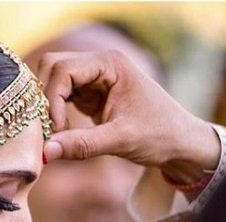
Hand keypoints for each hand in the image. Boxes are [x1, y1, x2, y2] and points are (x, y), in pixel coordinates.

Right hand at [38, 50, 218, 182]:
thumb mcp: (120, 140)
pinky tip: (59, 131)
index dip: (52, 98)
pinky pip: (60, 96)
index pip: (63, 69)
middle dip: (45, 97)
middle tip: (48, 127)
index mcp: (110, 63)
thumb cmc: (159, 135)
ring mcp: (93, 78)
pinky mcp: (89, 94)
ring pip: (53, 81)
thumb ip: (81, 145)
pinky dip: (54, 112)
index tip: (56, 128)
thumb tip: (45, 153)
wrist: (180, 143)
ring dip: (47, 105)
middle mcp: (99, 65)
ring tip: (54, 131)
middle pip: (53, 67)